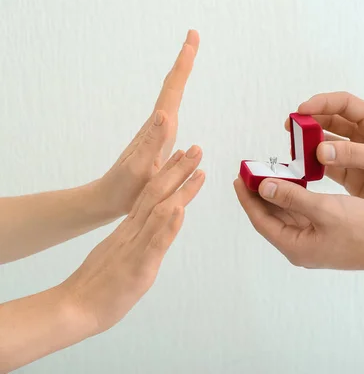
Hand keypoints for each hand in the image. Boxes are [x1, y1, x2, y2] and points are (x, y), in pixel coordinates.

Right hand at [60, 146, 203, 334]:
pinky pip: (155, 242)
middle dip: (178, 171)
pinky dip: (168, 225)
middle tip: (195, 149)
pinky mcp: (138, 265)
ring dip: (180, 189)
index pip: (151, 195)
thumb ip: (136, 242)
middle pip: (158, 194)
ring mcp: (136, 247)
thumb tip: (150, 232)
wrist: (75, 307)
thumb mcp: (122, 257)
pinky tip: (180, 209)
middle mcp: (133, 232)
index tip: (181, 156)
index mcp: (130, 230)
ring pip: (160, 211)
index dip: (167, 175)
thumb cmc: (100, 286)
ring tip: (196, 169)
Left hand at [96, 30, 199, 217]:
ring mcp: (157, 132)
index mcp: (156, 128)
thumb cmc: (124, 189)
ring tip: (189, 57)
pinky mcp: (158, 142)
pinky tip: (177, 103)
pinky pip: (171, 111)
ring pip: (171, 96)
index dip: (183, 65)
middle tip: (193, 37)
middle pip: (172, 86)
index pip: (172, 90)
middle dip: (184, 61)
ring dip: (180, 75)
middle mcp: (157, 125)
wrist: (107, 201)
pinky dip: (176, 96)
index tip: (192, 39)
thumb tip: (165, 113)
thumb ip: (152, 142)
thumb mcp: (139, 168)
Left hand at [234, 177, 363, 270]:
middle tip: (252, 171)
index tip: (238, 178)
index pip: (261, 221)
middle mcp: (301, 248)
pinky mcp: (326, 236)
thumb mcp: (325, 209)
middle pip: (272, 218)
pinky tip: (296, 184)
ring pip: (287, 217)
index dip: (248, 199)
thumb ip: (292, 198)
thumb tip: (264, 187)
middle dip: (261, 194)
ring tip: (271, 173)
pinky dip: (296, 200)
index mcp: (296, 246)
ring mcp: (314, 243)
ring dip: (279, 196)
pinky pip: (303, 217)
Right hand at [286, 92, 363, 219]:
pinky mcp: (353, 177)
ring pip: (327, 144)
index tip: (301, 111)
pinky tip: (303, 169)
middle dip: (311, 122)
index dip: (322, 103)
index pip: (344, 104)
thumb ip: (353, 154)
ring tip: (294, 150)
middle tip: (291, 129)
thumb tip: (320, 149)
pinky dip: (315, 166)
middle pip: (331, 121)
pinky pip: (329, 166)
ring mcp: (358, 157)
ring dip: (310, 144)